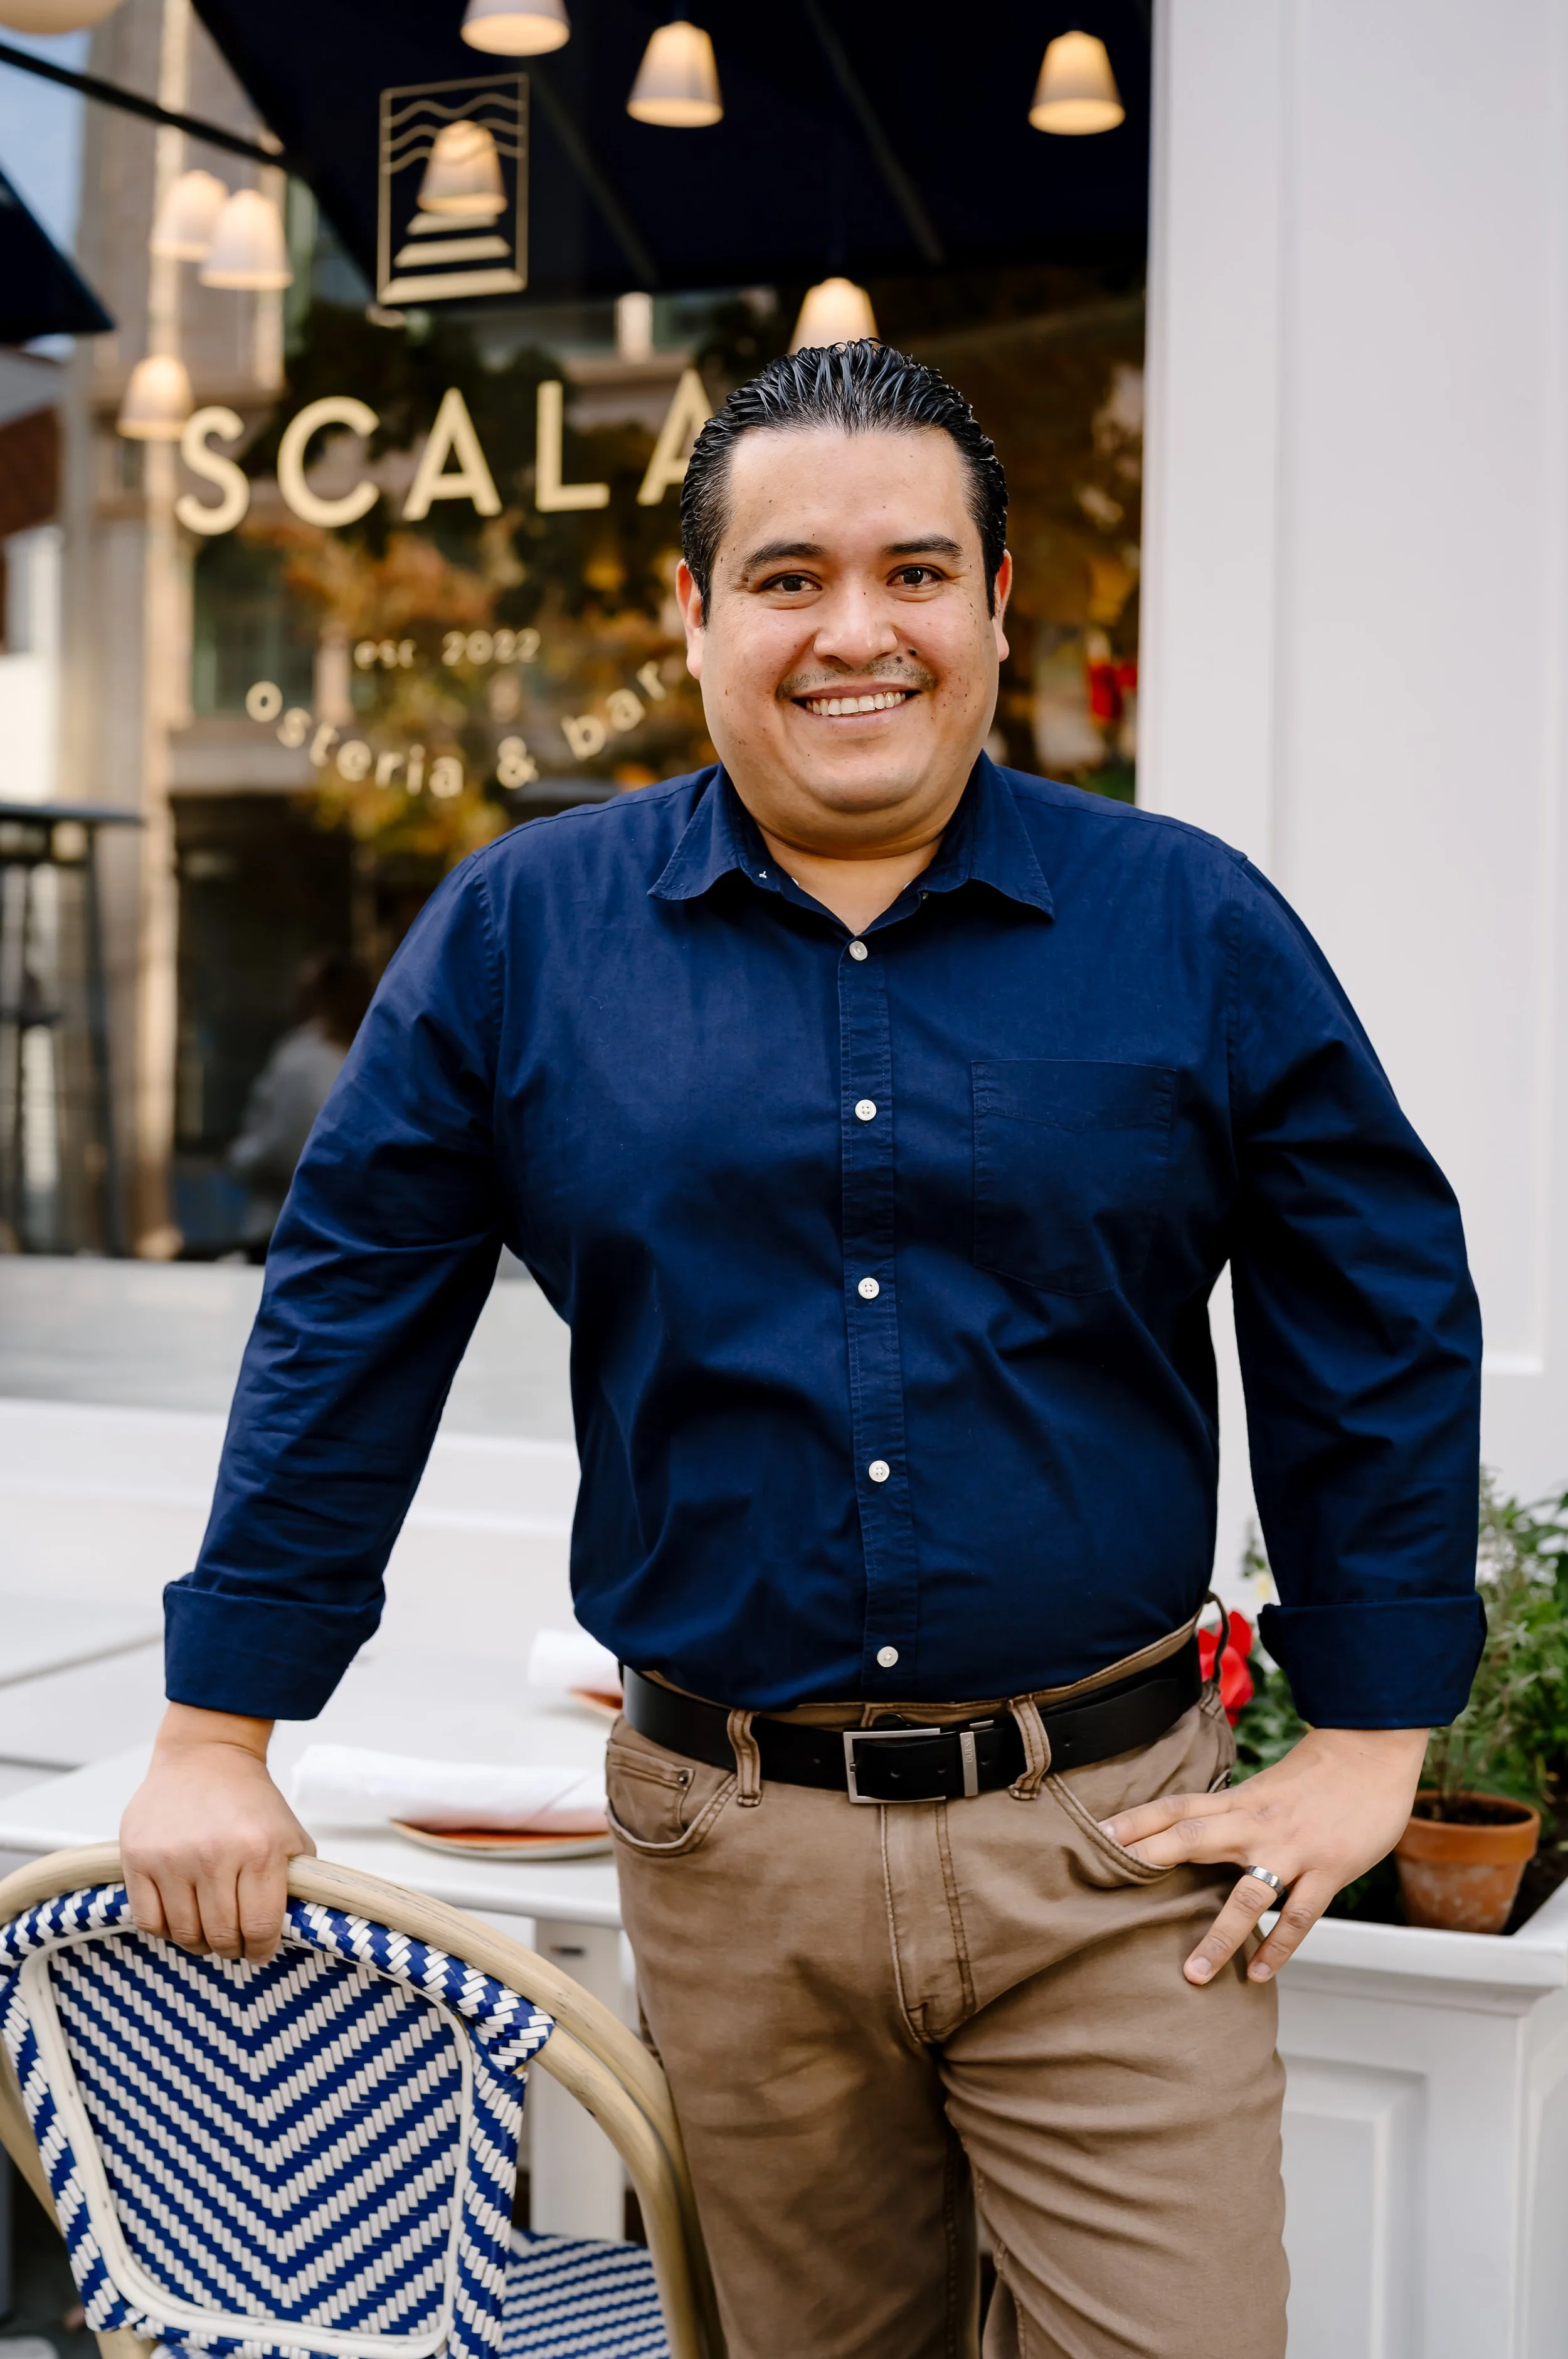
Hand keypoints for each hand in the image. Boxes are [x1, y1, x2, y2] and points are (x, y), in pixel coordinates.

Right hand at [121, 1704, 314, 1961]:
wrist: (205, 1756)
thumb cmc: (250, 1800)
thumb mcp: (289, 1835)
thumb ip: (294, 1882)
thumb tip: (289, 1929)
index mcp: (260, 1849)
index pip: (260, 1927)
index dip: (261, 1950)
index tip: (260, 1951)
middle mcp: (214, 1854)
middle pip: (221, 1935)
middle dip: (232, 1948)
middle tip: (234, 1943)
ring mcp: (172, 1857)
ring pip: (185, 1934)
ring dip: (200, 1942)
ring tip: (208, 1930)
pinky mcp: (138, 1856)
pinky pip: (148, 1921)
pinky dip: (166, 1929)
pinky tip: (181, 1916)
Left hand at [1099, 1724, 1428, 1986]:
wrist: (1371, 1752)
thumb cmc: (1317, 1773)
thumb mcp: (1265, 1789)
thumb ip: (1233, 1815)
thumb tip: (1196, 1836)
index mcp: (1240, 1801)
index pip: (1179, 1807)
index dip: (1139, 1819)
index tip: (1100, 1835)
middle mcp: (1258, 1824)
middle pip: (1195, 1837)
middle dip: (1153, 1856)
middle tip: (1113, 1878)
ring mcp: (1294, 1849)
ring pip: (1249, 1896)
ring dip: (1220, 1936)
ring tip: (1194, 1975)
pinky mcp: (1329, 1870)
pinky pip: (1299, 1917)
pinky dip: (1278, 1946)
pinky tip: (1259, 1973)